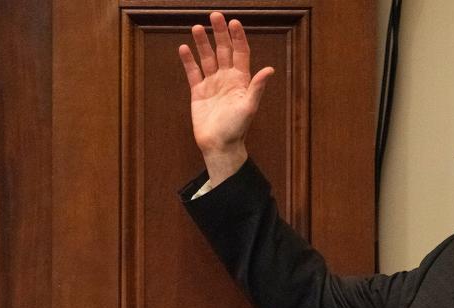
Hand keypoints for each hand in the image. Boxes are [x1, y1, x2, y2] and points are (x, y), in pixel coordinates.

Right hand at [178, 12, 273, 184]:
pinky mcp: (198, 92)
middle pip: (223, 50)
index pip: (240, 53)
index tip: (233, 22)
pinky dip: (188, 61)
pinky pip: (193, 72)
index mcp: (241, 80)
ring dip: (202, 43)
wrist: (219, 146)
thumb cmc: (236, 129)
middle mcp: (227, 79)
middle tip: (215, 15)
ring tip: (197, 27)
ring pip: (207, 58)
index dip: (238, 38)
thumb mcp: (249, 107)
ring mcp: (212, 84)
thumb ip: (257, 87)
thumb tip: (269, 69)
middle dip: (219, 33)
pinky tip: (184, 48)